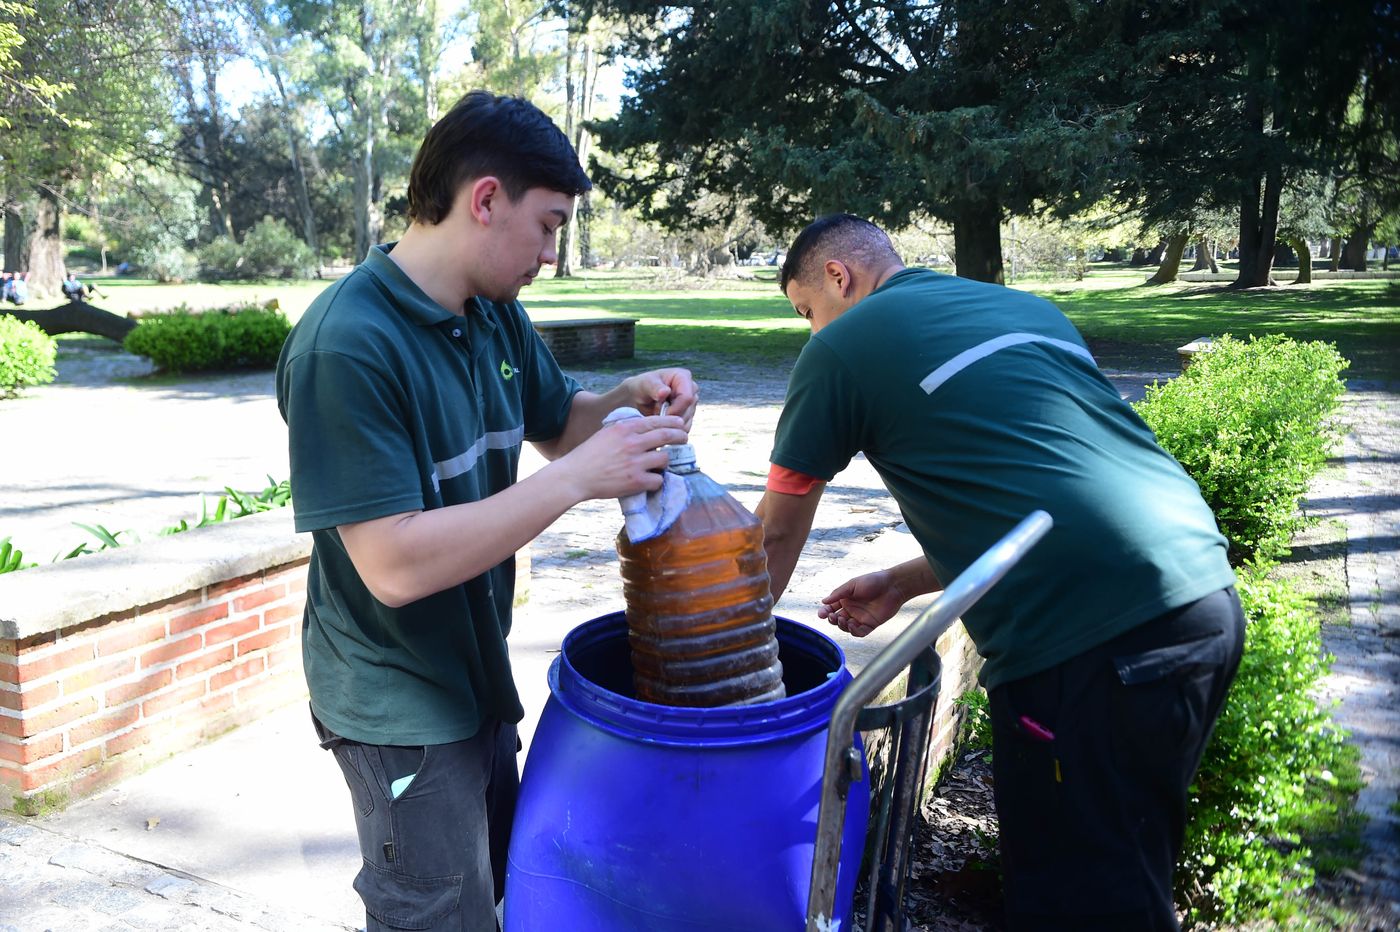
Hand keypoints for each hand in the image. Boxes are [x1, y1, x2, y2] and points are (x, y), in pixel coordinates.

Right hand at [555, 414, 688, 501]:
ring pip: (664, 458)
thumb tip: (647, 429)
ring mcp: (635, 462)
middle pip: (667, 436)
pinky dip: (656, 480)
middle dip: (680, 437)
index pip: (656, 421)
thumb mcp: (607, 433)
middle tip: (684, 439)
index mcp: (625, 428)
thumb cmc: (589, 455)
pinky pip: (658, 479)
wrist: (575, 476)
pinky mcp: (636, 481)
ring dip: (664, 461)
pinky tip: (650, 480)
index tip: (680, 424)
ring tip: (659, 464)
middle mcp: (632, 443)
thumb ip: (626, 430)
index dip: (672, 422)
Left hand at [627, 368, 697, 429]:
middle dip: (671, 417)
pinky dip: (672, 428)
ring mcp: (691, 402)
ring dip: (671, 423)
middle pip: (688, 411)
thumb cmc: (642, 387)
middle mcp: (691, 389)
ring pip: (687, 421)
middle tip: (655, 413)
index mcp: (683, 377)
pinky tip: (662, 421)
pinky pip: (685, 427)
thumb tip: (665, 391)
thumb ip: (654, 387)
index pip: (687, 398)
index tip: (659, 413)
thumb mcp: (645, 384)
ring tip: (657, 415)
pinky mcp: (689, 415)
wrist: (640, 397)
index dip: (674, 409)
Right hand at [816, 570, 907, 636]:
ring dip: (842, 626)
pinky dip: (854, 632)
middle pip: (837, 619)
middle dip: (832, 619)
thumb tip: (823, 602)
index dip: (825, 612)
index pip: (831, 608)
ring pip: (846, 627)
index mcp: (846, 599)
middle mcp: (852, 609)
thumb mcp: (852, 585)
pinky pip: (859, 632)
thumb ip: (838, 593)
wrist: (892, 586)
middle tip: (832, 617)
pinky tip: (852, 626)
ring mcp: (860, 618)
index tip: (821, 614)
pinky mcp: (870, 624)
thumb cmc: (873, 581)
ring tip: (843, 620)